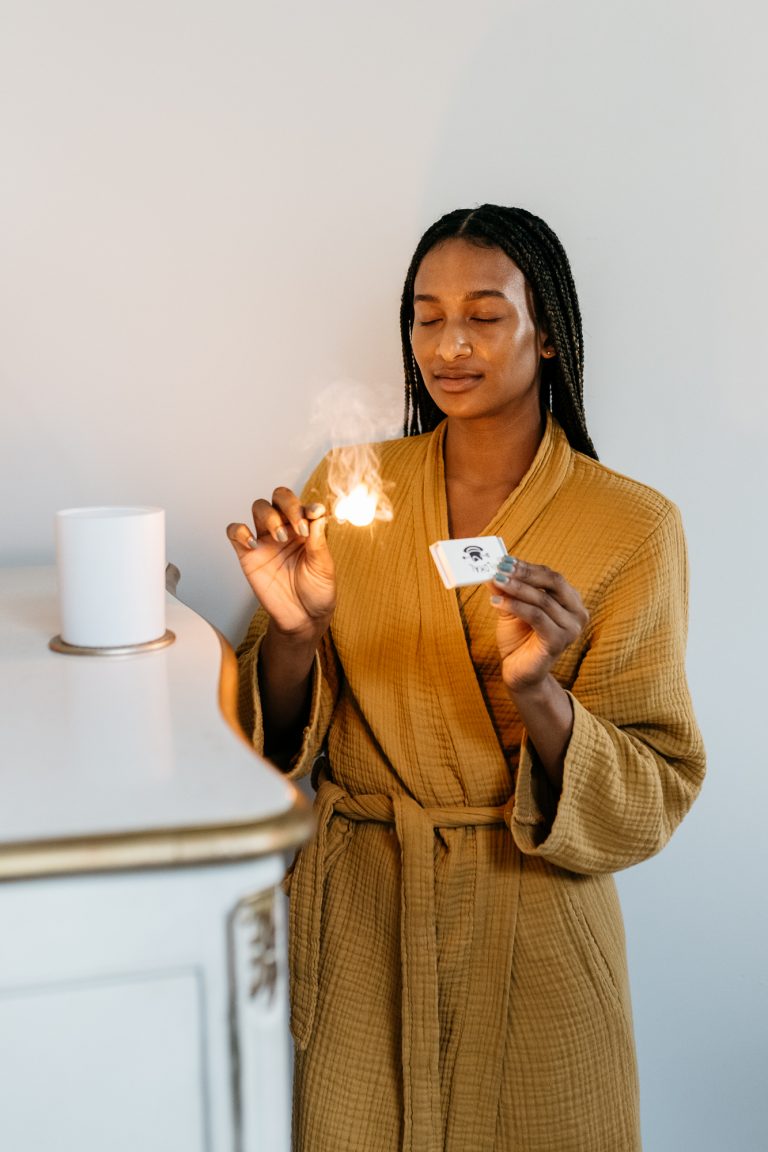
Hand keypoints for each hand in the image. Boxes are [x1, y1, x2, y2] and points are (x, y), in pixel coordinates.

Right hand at [226, 487, 335, 639]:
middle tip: (298, 527)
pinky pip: (235, 532)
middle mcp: (286, 530)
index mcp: (306, 529)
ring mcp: (266, 540)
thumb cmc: (317, 591)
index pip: (303, 504)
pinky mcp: (248, 555)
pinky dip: (239, 531)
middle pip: (279, 498)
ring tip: (281, 538)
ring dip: (270, 516)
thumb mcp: (324, 566)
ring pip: (259, 508)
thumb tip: (317, 512)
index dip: (308, 506)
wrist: (303, 619)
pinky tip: (253, 544)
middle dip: (288, 504)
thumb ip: (319, 540)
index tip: (314, 515)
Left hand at [489, 556, 587, 693]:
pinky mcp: (559, 642)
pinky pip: (536, 617)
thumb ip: (506, 590)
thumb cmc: (518, 638)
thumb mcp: (511, 608)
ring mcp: (571, 629)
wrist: (519, 672)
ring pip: (542, 600)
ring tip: (495, 582)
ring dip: (516, 589)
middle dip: (525, 573)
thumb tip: (493, 569)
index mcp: (571, 601)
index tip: (505, 560)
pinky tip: (496, 601)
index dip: (528, 567)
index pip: (551, 576)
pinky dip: (515, 606)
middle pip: (553, 583)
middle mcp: (577, 613)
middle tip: (501, 568)